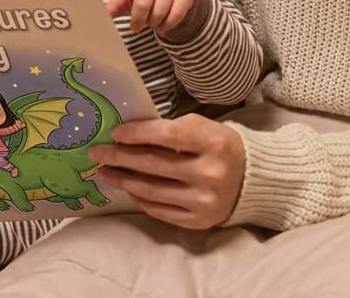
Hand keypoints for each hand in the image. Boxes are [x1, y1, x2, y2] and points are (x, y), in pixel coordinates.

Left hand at [87, 113, 244, 228]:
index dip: (136, 134)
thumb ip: (171, 130)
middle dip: (119, 157)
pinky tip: (128, 188)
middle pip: (152, 164)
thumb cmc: (220, 147)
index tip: (115, 133)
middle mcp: (210, 173)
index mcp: (214, 141)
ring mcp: (204, 200)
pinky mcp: (198, 220)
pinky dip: (139, 197)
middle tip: (97, 153)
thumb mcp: (204, 129)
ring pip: (150, 189)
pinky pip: (158, 209)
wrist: (252, 181)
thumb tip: (126, 135)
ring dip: (122, 179)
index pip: (166, 136)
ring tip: (104, 172)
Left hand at [104, 0, 193, 33]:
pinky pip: (175, 15)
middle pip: (142, 3)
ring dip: (153, 23)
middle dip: (139, 19)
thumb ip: (113, 7)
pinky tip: (163, 24)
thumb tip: (98, 17)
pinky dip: (167, 25)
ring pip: (159, 12)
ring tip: (152, 20)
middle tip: (137, 24)